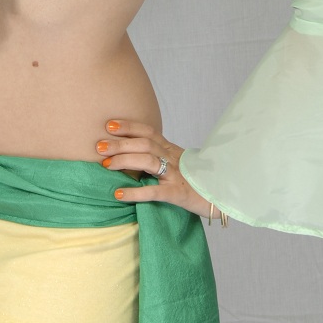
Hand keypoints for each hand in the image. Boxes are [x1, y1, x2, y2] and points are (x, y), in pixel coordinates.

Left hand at [96, 119, 214, 217]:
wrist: (224, 197)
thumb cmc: (197, 181)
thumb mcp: (178, 164)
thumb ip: (158, 158)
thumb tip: (128, 157)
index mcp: (171, 150)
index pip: (148, 132)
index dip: (129, 126)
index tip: (108, 125)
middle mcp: (173, 158)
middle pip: (145, 144)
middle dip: (120, 143)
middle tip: (98, 146)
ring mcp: (177, 175)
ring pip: (149, 161)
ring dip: (125, 161)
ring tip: (106, 166)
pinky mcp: (179, 194)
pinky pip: (155, 191)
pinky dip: (135, 192)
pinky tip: (118, 193)